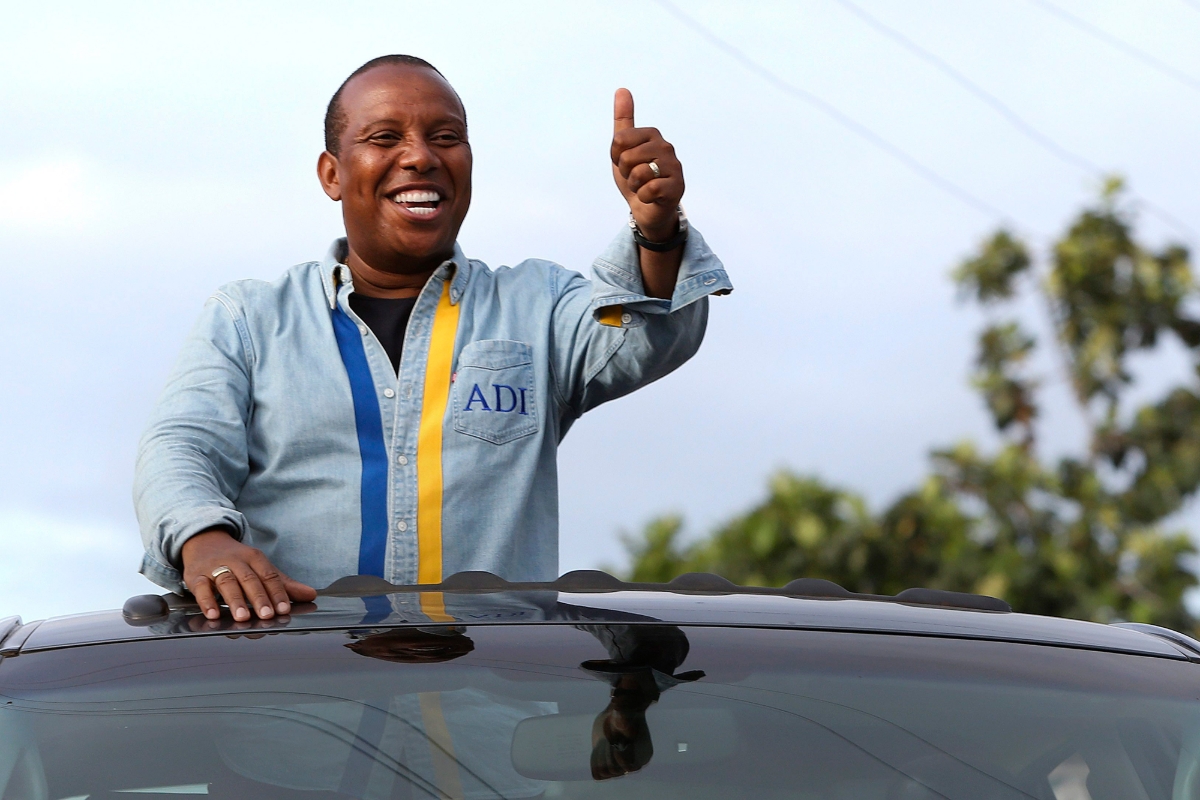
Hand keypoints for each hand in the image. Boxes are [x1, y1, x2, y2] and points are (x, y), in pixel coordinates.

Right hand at [181, 528, 316, 620]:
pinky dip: (206, 601)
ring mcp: (215, 567)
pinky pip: (200, 588)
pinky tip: (213, 614)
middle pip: (249, 579)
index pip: (269, 576)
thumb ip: (283, 584)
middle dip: (259, 598)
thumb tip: (311, 595)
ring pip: (227, 583)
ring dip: (236, 600)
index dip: (277, 593)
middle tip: (267, 615)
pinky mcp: (195, 575)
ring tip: (243, 617)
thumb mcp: (260, 568)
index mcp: (255, 558)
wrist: (203, 541)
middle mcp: (236, 561)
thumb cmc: (237, 560)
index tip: (284, 609)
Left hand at [611, 88, 684, 242]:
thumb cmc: (635, 177)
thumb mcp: (623, 149)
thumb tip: (622, 89)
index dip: (616, 157)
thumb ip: (622, 121)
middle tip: (635, 178)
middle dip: (625, 173)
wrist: (647, 209)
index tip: (626, 163)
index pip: (619, 140)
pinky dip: (644, 197)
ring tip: (643, 186)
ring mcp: (674, 166)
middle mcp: (666, 146)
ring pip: (639, 173)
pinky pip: (649, 190)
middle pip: (627, 157)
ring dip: (635, 186)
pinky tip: (652, 196)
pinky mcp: (677, 187)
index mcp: (652, 134)